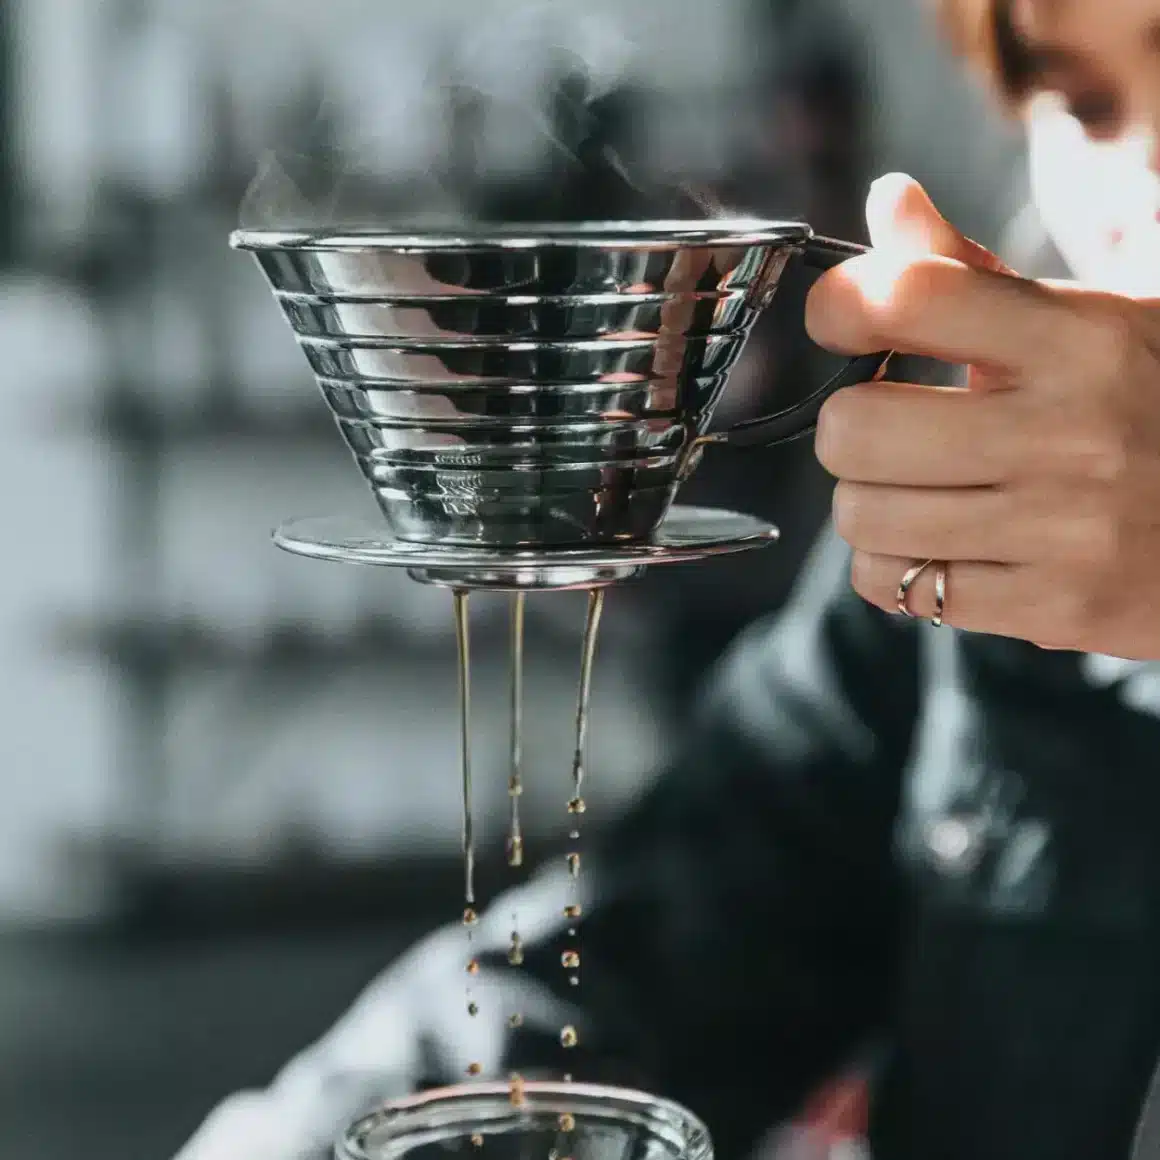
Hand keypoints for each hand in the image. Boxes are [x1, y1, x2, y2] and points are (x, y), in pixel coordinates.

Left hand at [805, 173, 1159, 658]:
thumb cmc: (1154, 402)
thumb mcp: (1089, 321)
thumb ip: (971, 274)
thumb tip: (888, 200)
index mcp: (1079, 339)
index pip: (908, 297)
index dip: (841, 307)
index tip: (844, 323)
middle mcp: (1070, 432)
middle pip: (853, 428)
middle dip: (849, 426)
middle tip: (885, 427)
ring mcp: (1063, 530)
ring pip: (861, 515)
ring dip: (866, 502)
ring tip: (913, 491)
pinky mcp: (1054, 606)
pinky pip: (895, 586)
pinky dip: (891, 566)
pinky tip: (935, 544)